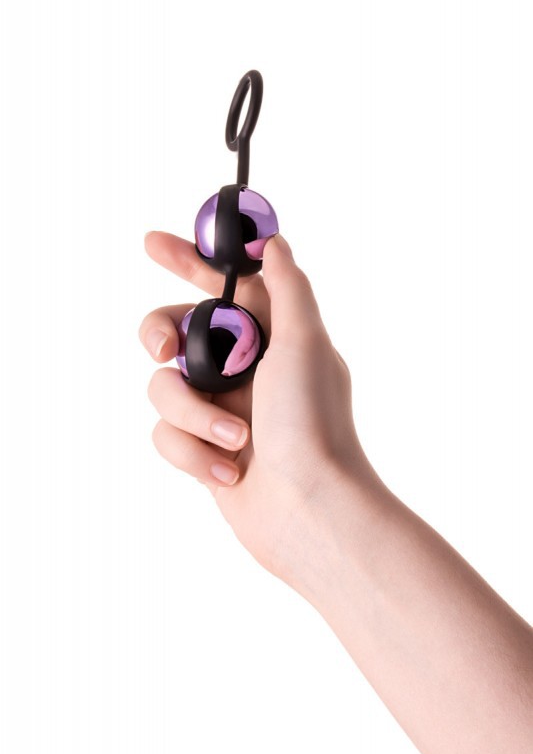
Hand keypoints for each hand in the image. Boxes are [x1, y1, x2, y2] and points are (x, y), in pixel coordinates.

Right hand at [139, 231, 375, 587]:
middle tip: (166, 350)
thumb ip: (286, 287)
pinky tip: (230, 473)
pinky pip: (167, 435)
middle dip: (162, 337)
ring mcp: (221, 409)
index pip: (222, 287)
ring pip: (165, 388)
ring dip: (195, 416)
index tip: (153, 244)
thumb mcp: (304, 342)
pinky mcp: (204, 448)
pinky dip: (194, 453)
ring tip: (236, 440)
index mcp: (271, 337)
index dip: (187, 261)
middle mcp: (243, 369)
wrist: (309, 511)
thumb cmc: (313, 425)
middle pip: (175, 331)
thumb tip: (274, 241)